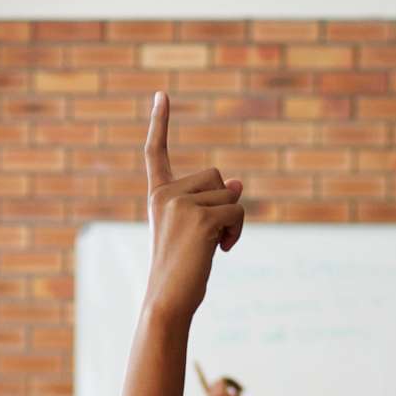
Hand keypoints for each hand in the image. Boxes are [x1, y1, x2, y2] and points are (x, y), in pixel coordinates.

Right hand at [143, 92, 245, 317]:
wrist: (167, 301)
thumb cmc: (181, 272)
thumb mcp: (197, 231)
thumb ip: (212, 204)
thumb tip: (238, 184)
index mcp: (158, 196)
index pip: (157, 153)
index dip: (160, 123)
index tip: (162, 94)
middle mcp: (165, 195)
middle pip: (214, 176)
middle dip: (223, 203)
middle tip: (211, 237)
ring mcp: (180, 204)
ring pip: (229, 194)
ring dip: (233, 221)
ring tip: (214, 247)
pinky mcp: (200, 218)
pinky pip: (237, 211)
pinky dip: (238, 231)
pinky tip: (222, 251)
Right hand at [195, 362, 251, 395]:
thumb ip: (228, 388)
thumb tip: (226, 381)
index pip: (202, 382)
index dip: (199, 371)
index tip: (194, 361)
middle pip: (219, 379)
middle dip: (230, 381)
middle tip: (240, 389)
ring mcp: (214, 395)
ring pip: (223, 378)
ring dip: (233, 382)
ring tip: (241, 391)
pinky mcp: (220, 393)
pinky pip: (226, 379)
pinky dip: (235, 383)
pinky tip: (242, 391)